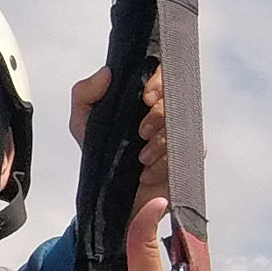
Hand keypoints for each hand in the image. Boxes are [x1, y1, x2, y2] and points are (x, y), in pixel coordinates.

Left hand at [65, 64, 171, 210]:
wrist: (108, 197)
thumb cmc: (100, 155)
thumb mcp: (83, 123)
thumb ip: (85, 94)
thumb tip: (106, 73)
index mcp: (142, 99)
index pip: (162, 75)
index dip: (159, 81)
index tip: (146, 97)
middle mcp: (162, 113)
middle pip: (177, 99)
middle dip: (160, 115)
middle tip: (141, 131)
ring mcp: (176, 135)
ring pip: (183, 127)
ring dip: (162, 142)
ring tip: (141, 158)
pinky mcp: (184, 159)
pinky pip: (188, 153)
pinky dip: (166, 164)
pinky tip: (148, 173)